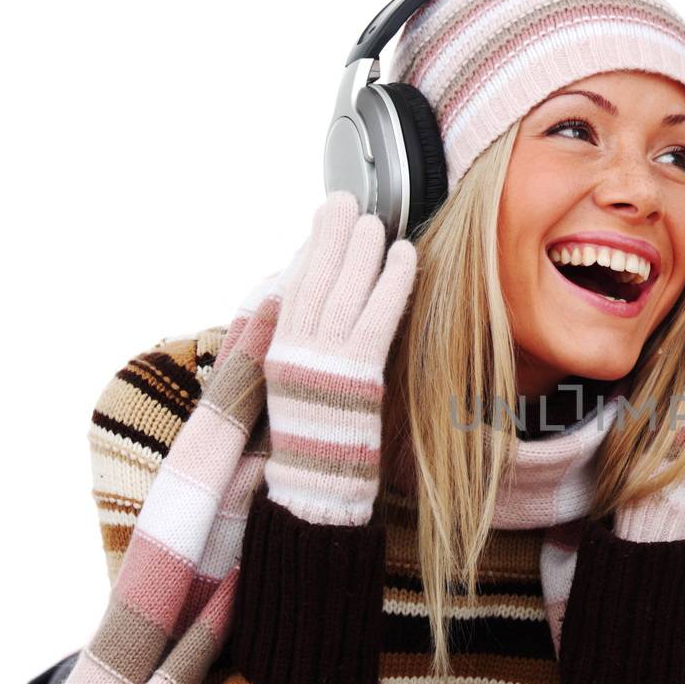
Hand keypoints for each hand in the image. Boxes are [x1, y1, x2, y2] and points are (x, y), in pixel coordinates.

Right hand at [263, 191, 417, 525]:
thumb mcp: (294, 384)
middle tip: (346, 202)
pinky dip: (393, 282)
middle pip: (316, 278)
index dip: (310, 249)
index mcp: (278, 349)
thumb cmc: (314, 434)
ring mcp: (326, 358)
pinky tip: (406, 255)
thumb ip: (301, 342)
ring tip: (375, 222)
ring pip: (345, 289)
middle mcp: (297, 348)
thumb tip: (308, 302)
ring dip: (361, 250)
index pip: (294, 286)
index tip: (322, 219)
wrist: (315, 482)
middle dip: (331, 235)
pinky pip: (378, 315)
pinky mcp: (357, 372)